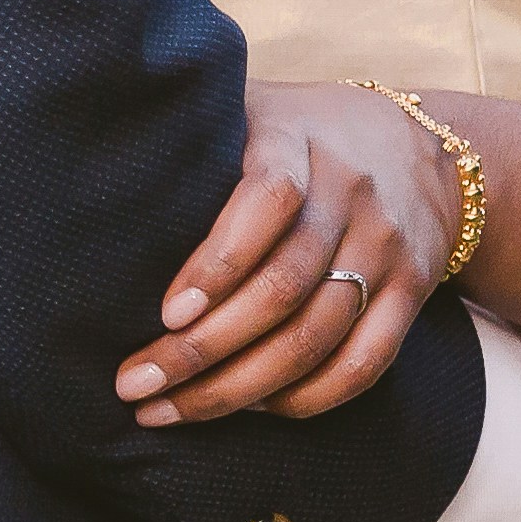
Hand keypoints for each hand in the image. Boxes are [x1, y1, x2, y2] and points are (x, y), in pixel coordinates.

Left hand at [112, 80, 461, 425]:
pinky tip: (252, 409)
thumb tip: (92, 174)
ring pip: (316, 336)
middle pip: (283, 287)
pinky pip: (364, 364)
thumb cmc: (304, 137)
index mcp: (299, 139)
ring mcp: (386, 246)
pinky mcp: (410, 293)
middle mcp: (351, 192)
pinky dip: (305, 398)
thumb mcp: (255, 112)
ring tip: (172, 410)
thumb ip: (197, 136)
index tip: (167, 312)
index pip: (268, 199)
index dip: (217, 262)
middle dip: (202, 349)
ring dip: (239, 387)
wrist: (427, 153)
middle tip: (136, 384)